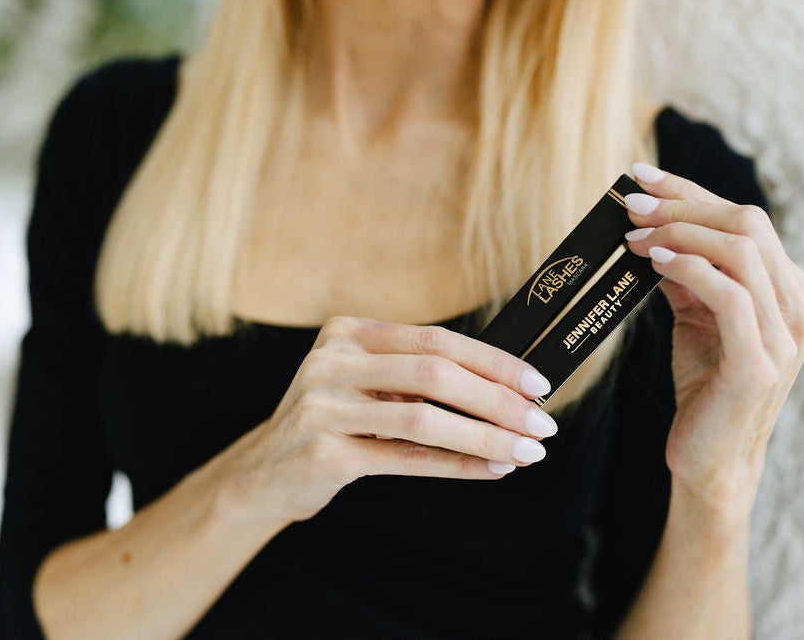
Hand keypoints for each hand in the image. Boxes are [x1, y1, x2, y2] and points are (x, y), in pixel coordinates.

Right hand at [238, 316, 558, 522]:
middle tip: (541, 424)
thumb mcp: (363, 383)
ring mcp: (324, 406)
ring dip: (486, 437)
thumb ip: (416, 375)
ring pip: (424, 419)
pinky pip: (405, 458)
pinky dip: (457, 465)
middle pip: (435, 373)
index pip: (436, 340)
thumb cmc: (331, 423)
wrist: (262, 472)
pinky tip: (490, 470)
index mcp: (348, 332)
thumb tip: (505, 387)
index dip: (493, 361)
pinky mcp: (324, 453)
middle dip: (498, 399)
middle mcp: (332, 361)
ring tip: (525, 452)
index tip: (538, 383)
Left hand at [621, 162, 803, 524]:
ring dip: (678, 232)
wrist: (710, 459)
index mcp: (791, 291)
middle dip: (682, 204)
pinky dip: (690, 268)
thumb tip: (652, 226)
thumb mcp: (697, 318)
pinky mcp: (760, 363)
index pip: (745, 220)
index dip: (691, 191)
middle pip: (747, 223)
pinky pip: (731, 295)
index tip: (640, 177)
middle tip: (629, 205)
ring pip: (742, 250)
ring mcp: (787, 335)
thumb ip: (689, 274)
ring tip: (634, 235)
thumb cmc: (704, 386)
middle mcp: (800, 307)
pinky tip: (655, 261)